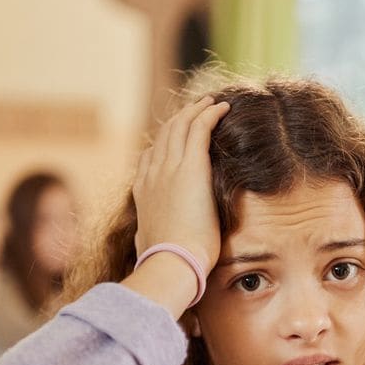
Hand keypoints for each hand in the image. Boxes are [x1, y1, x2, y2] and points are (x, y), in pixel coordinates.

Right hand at [132, 95, 230, 277]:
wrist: (171, 261)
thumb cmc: (164, 263)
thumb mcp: (149, 247)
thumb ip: (148, 239)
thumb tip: (143, 248)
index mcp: (142, 192)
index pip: (149, 158)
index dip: (164, 143)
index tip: (177, 137)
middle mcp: (152, 174)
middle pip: (165, 136)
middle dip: (181, 119)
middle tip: (197, 109)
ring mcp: (169, 167)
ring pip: (181, 126)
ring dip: (196, 110)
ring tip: (211, 102)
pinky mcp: (190, 167)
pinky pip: (199, 128)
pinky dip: (210, 114)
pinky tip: (222, 107)